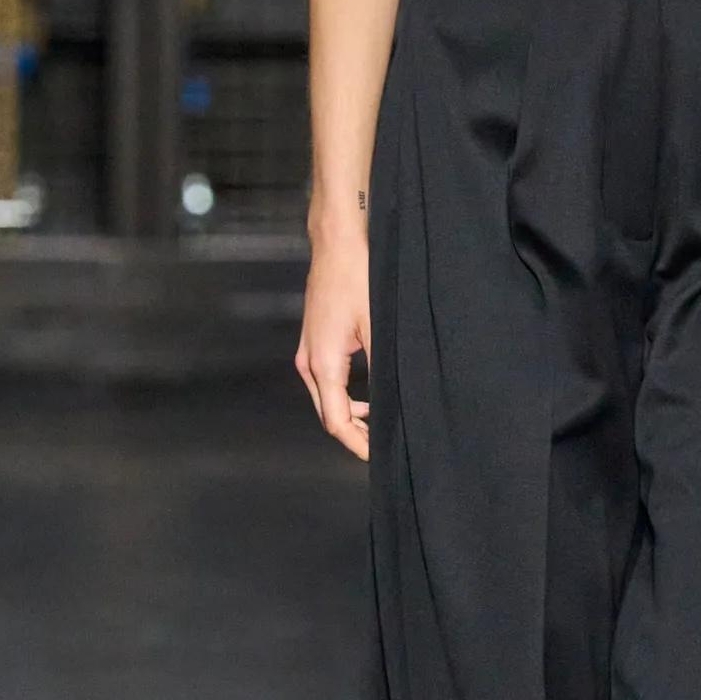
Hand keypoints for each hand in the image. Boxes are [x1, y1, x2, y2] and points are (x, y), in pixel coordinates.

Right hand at [296, 234, 371, 458]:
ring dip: (351, 415)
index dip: (357, 443)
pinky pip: (326, 381)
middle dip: (354, 434)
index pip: (336, 421)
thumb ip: (382, 370)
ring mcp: (308, 351)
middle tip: (382, 446)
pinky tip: (367, 397)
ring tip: (378, 425)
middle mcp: (309, 362)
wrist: (338, 243)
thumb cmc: (357, 277)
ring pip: (327, 398)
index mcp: (323, 364)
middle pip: (328, 414)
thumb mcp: (377, 327)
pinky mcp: (314, 342)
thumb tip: (391, 403)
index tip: (376, 456)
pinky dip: (345, 396)